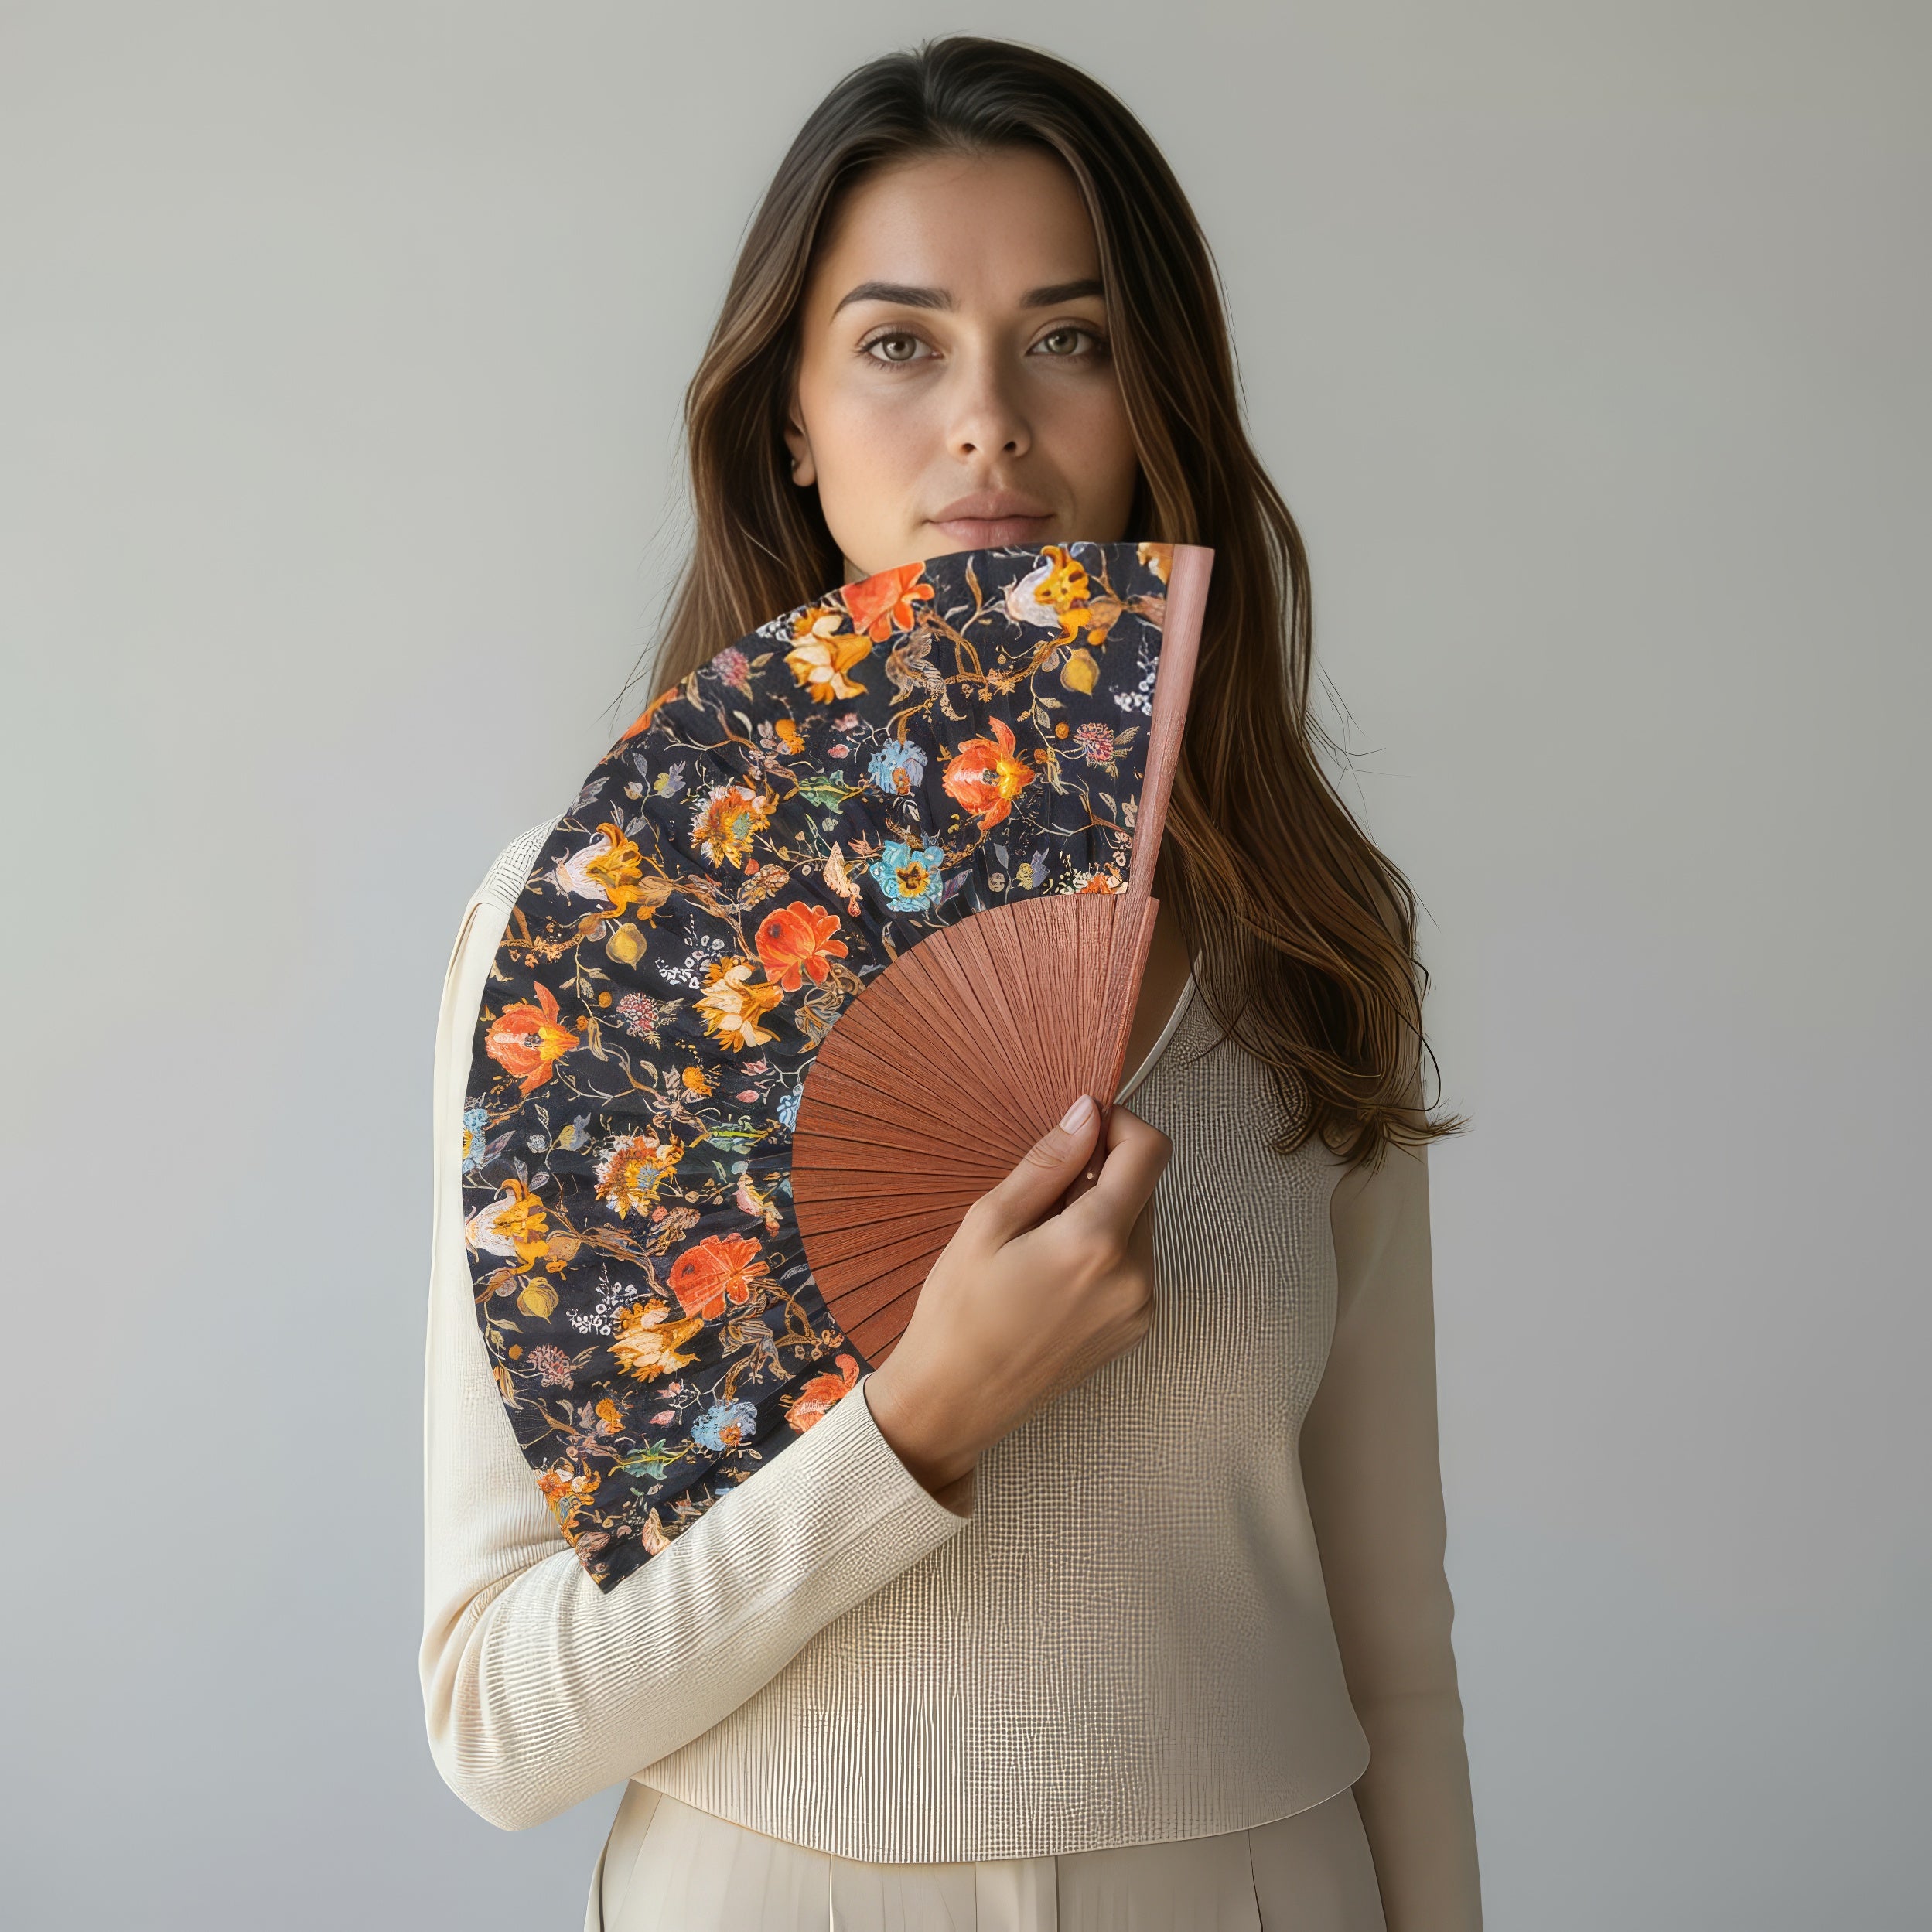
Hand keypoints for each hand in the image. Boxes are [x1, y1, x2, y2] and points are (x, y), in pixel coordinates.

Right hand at [863, 1093, 1171, 1504]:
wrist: (953, 1403)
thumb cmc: (957, 1312)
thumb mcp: (987, 1223)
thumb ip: (1047, 1163)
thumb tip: (1087, 1111)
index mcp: (1096, 1243)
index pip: (1150, 1152)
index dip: (1120, 1124)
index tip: (1081, 1128)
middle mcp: (1135, 1277)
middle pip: (1147, 1186)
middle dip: (1103, 1172)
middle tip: (1041, 1196)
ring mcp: (1140, 1309)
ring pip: (1140, 1225)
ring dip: (1104, 1212)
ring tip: (1041, 1241)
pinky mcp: (1134, 1330)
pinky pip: (1135, 1265)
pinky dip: (1105, 1250)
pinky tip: (1053, 1273)